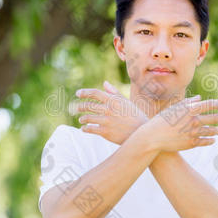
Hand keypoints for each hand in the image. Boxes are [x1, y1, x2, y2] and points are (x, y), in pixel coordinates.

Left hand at [75, 81, 201, 143]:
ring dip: (82, 118)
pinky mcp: (105, 132)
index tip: (78, 93)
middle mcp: (108, 109)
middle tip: (75, 108)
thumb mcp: (126, 102)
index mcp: (114, 100)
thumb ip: (114, 92)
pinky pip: (90, 129)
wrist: (142, 134)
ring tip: (81, 120)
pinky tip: (84, 129)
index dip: (84, 92)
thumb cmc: (136, 116)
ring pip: (87, 118)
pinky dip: (85, 128)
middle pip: (88, 105)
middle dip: (80, 106)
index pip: (94, 93)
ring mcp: (106, 121)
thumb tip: (104, 83)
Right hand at [140, 98, 217, 151]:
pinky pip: (205, 141)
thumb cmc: (162, 120)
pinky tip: (213, 139)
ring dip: (217, 130)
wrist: (153, 136)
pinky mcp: (191, 143)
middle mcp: (194, 120)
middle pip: (213, 118)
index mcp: (190, 110)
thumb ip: (188, 103)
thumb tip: (199, 98)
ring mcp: (193, 133)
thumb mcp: (174, 108)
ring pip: (211, 131)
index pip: (209, 105)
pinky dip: (210, 140)